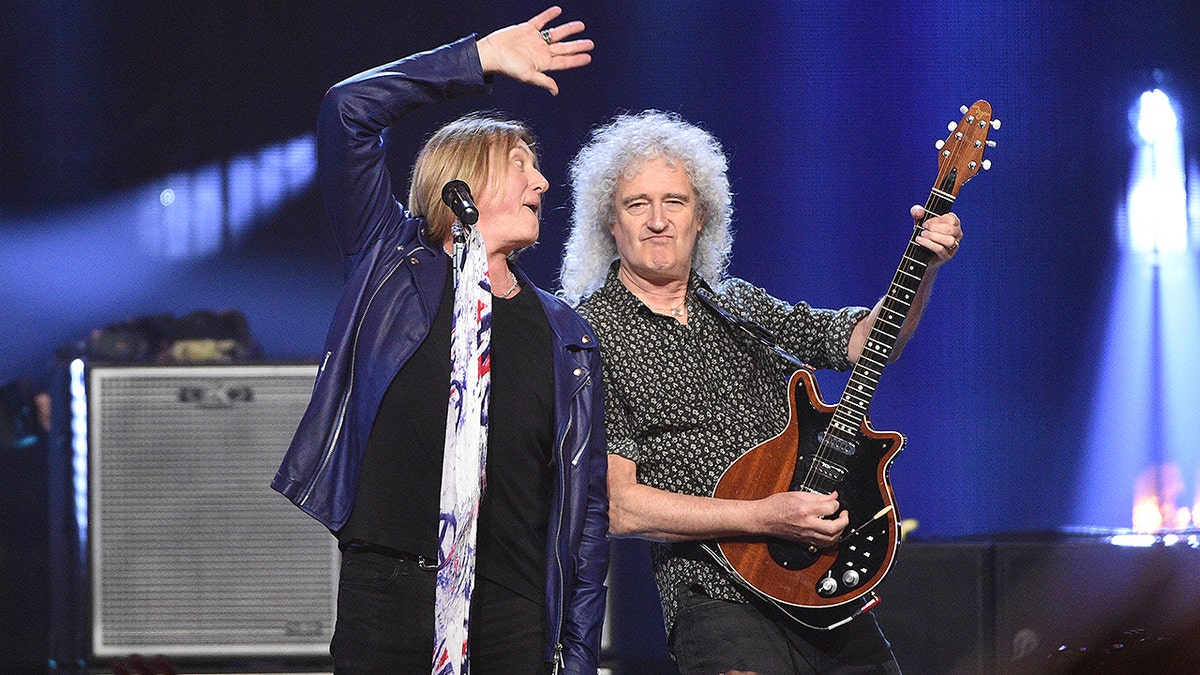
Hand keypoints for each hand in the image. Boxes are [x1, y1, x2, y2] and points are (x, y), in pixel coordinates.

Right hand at [476, 6, 593, 95]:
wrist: (492, 52)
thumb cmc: (507, 67)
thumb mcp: (527, 76)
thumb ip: (543, 81)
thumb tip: (556, 91)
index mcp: (543, 63)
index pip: (564, 61)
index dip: (577, 59)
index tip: (589, 57)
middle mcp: (541, 51)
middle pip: (563, 48)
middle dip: (577, 45)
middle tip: (591, 43)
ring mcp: (535, 40)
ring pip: (556, 33)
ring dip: (568, 29)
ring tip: (581, 25)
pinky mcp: (527, 29)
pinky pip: (541, 21)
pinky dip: (549, 15)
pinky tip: (558, 10)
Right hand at [756, 490, 846, 547]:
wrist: (763, 519)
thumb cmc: (775, 506)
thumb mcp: (796, 494)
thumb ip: (817, 496)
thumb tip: (832, 496)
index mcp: (805, 510)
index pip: (830, 508)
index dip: (836, 503)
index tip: (835, 501)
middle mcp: (807, 524)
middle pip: (834, 528)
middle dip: (844, 521)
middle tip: (844, 514)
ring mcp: (806, 535)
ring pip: (831, 539)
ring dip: (840, 532)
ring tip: (840, 523)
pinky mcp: (804, 541)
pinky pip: (823, 545)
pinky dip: (831, 540)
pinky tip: (831, 533)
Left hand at [911, 204, 961, 266]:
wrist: (920, 254)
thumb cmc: (924, 235)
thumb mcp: (919, 221)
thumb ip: (917, 212)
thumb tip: (919, 211)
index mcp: (954, 223)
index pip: (952, 219)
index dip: (937, 219)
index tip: (926, 223)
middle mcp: (957, 235)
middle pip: (951, 229)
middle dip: (934, 228)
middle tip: (923, 229)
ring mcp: (953, 247)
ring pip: (949, 240)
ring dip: (933, 236)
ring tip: (923, 235)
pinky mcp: (947, 256)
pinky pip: (940, 249)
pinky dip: (928, 244)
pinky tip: (920, 240)